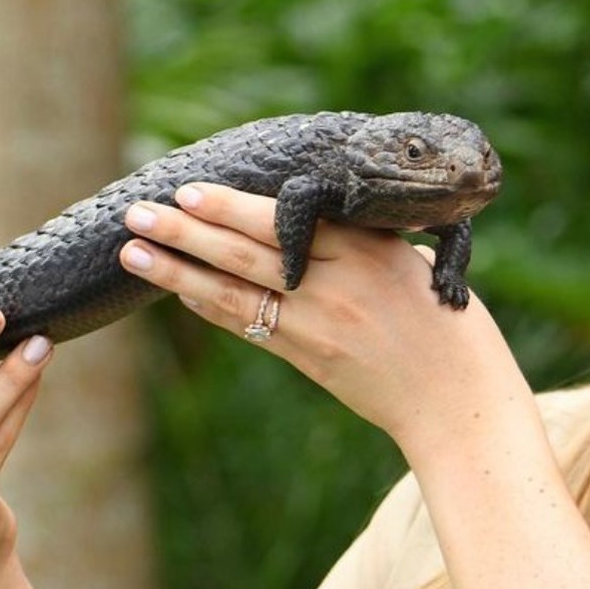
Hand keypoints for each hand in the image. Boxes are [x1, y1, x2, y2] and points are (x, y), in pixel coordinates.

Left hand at [117, 183, 530, 453]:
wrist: (456, 398)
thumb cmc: (445, 324)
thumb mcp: (412, 266)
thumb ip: (363, 243)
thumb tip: (315, 219)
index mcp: (368, 249)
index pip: (285, 219)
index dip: (231, 207)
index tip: (189, 190)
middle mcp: (338, 284)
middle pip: (246, 251)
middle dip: (186, 230)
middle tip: (138, 211)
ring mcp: (319, 325)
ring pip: (234, 290)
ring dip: (178, 269)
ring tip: (133, 250)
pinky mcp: (309, 358)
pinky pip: (247, 326)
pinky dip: (209, 304)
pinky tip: (178, 289)